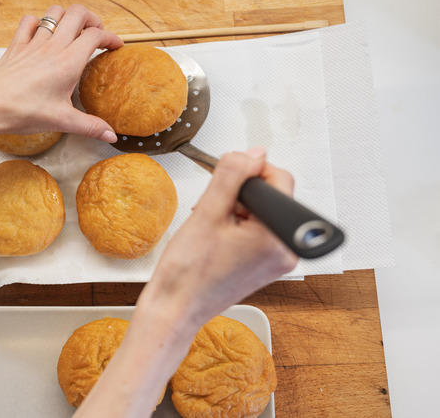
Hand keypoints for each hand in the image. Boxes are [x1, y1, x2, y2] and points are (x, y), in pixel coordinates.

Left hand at [0, 4, 122, 141]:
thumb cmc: (21, 112)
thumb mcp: (62, 121)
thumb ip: (90, 126)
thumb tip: (111, 135)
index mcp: (68, 62)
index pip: (96, 36)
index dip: (111, 38)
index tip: (116, 47)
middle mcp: (52, 47)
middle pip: (78, 14)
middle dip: (92, 19)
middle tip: (95, 34)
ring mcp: (33, 43)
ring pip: (55, 12)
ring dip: (67, 16)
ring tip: (73, 31)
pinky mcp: (16, 46)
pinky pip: (29, 22)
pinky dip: (39, 22)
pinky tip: (42, 34)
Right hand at [140, 147, 298, 333]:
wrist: (175, 309)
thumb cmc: (187, 273)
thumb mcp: (207, 213)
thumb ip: (232, 175)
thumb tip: (252, 153)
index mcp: (278, 238)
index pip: (280, 179)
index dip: (249, 171)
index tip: (225, 180)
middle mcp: (286, 252)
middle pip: (271, 196)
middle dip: (239, 194)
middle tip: (212, 211)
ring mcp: (277, 261)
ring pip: (261, 213)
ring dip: (235, 210)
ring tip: (211, 228)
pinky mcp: (266, 267)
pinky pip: (258, 231)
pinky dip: (236, 227)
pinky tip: (215, 238)